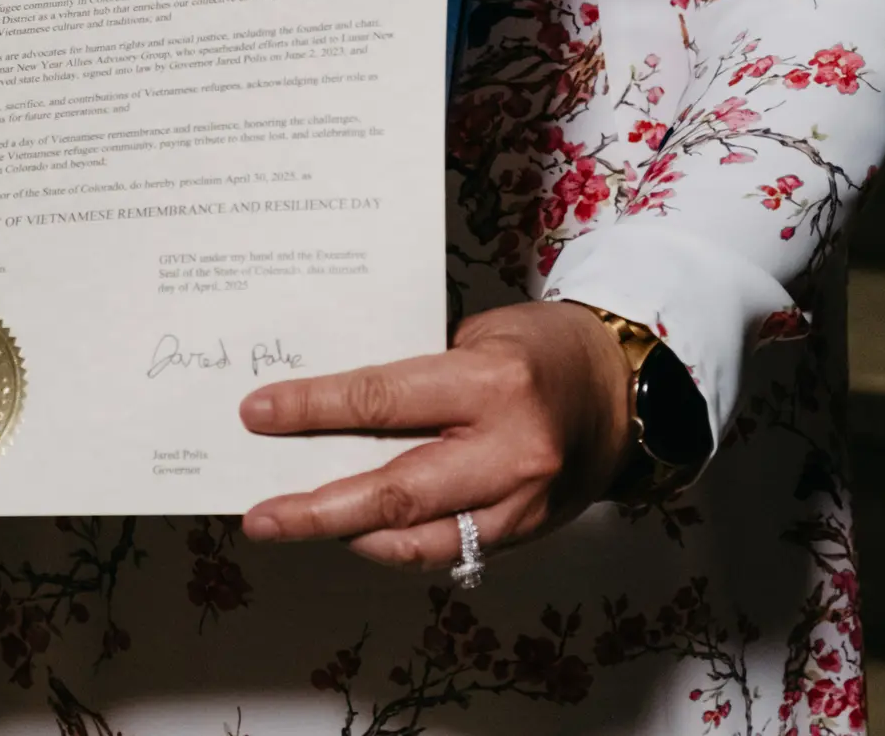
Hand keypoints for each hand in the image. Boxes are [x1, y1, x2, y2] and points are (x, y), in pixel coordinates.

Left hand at [239, 301, 632, 568]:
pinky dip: (395, 544)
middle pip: (394, 492)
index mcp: (493, 384)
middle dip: (317, 508)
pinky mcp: (524, 532)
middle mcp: (508, 452)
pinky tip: (356, 530)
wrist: (626, 391)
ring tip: (295, 523)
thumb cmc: (546, 347)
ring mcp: (519, 503)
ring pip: (416, 539)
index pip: (383, 400)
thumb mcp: (479, 333)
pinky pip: (446, 550)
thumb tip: (335, 403)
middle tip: (263, 514)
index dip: (313, 408)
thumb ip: (415, 370)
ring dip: (348, 535)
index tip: (258, 413)